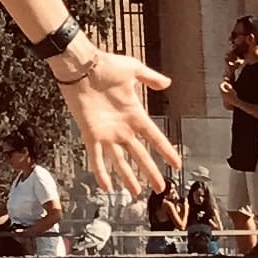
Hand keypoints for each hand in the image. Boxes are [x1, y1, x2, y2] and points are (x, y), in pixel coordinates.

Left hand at [57, 46, 182, 197]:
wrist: (81, 66)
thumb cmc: (106, 65)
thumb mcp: (133, 70)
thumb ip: (150, 78)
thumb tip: (167, 83)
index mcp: (135, 114)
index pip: (155, 137)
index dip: (166, 151)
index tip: (177, 164)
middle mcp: (122, 128)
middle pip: (140, 155)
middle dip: (150, 172)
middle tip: (159, 187)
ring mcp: (106, 133)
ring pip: (119, 161)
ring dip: (127, 177)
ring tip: (135, 192)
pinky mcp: (90, 133)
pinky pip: (95, 157)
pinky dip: (100, 171)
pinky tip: (105, 186)